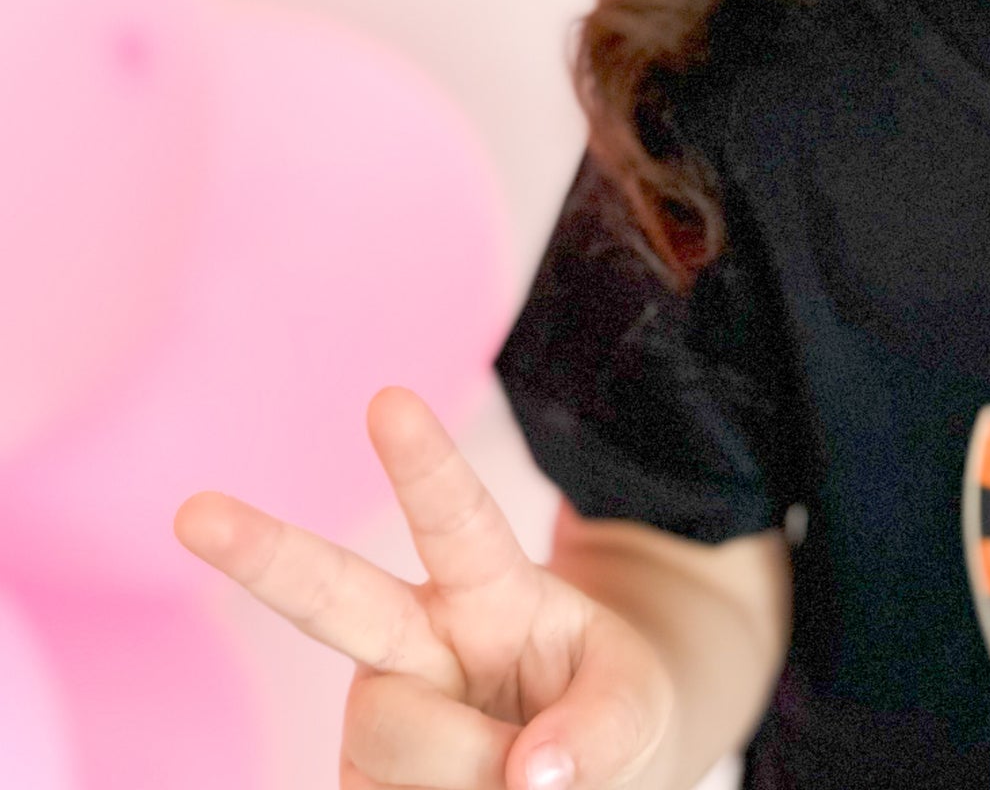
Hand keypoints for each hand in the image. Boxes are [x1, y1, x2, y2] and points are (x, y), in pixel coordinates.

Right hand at [174, 385, 674, 789]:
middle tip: (194, 510)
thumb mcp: (634, 701)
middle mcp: (414, 642)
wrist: (569, 779)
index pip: (457, 519)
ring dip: (474, 773)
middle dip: (263, 552)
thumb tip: (534, 774)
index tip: (388, 398)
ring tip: (511, 773)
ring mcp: (373, 718)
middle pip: (336, 594)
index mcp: (490, 592)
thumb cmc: (597, 719)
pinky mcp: (351, 784)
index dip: (424, 463)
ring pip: (400, 736)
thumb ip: (604, 726)